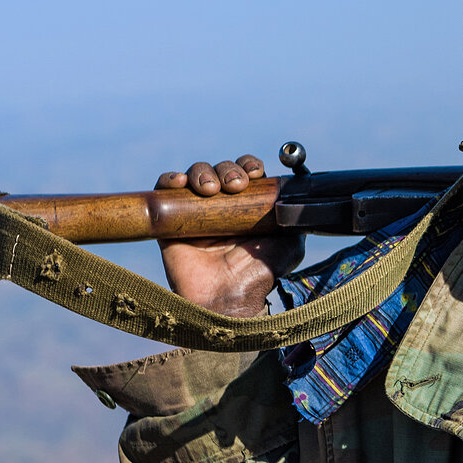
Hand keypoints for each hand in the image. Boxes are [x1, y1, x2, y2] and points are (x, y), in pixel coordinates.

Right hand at [156, 154, 303, 317]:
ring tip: (211, 190)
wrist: (228, 297)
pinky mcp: (169, 222)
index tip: (254, 173)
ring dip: (204, 172)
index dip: (248, 166)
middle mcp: (221, 207)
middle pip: (221, 170)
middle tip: (235, 185)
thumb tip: (298, 195)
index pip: (246, 173)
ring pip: (195, 175)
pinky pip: (164, 192)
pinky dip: (169, 180)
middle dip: (228, 170)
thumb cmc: (260, 273)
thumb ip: (294, 219)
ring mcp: (195, 213)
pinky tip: (180, 182)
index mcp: (248, 207)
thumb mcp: (290, 244)